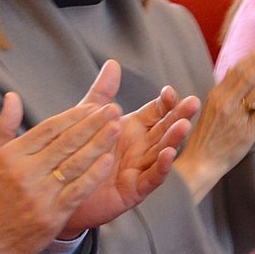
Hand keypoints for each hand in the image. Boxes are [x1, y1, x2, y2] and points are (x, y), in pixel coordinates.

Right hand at [0, 62, 121, 253]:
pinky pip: (77, 191)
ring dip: (98, 145)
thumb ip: (4, 125)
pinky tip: (108, 161)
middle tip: (112, 110)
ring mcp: (41, 194)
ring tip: (116, 128)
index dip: (73, 117)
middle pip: (65, 143)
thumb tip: (12, 97)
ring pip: (74, 164)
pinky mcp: (52, 215)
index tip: (92, 107)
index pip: (48, 129)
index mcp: (12, 155)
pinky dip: (93, 176)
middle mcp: (26, 172)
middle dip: (92, 125)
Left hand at [62, 84, 196, 234]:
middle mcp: (140, 148)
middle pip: (164, 129)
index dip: (165, 102)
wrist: (61, 188)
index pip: (156, 112)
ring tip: (184, 126)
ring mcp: (139, 169)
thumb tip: (113, 63)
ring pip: (161, 152)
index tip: (170, 91)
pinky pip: (151, 178)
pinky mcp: (134, 190)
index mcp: (133, 129)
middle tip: (193, 103)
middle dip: (179, 116)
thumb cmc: (76, 153)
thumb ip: (102, 93)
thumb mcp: (88, 118)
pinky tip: (168, 155)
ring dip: (174, 139)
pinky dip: (161, 167)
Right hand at [174, 45, 254, 201]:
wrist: (201, 162)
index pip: (236, 70)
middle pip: (248, 75)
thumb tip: (235, 72)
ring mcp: (236, 117)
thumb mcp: (212, 109)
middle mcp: (225, 103)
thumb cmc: (207, 135)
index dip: (252, 56)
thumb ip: (225, 91)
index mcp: (216, 96)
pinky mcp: (246, 132)